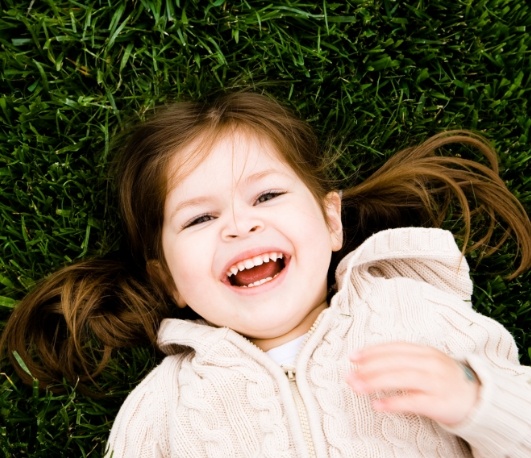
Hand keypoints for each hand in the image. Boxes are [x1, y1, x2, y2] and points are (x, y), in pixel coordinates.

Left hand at [346, 342, 479, 425]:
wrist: (479, 399)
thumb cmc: (444, 379)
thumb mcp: (426, 362)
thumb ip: (403, 360)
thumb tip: (368, 363)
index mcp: (425, 351)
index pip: (394, 347)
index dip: (372, 351)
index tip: (353, 357)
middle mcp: (430, 363)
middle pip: (394, 362)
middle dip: (368, 368)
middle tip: (349, 375)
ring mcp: (436, 382)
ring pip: (401, 378)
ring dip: (375, 382)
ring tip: (357, 387)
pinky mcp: (440, 403)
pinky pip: (413, 402)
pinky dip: (393, 403)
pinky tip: (377, 405)